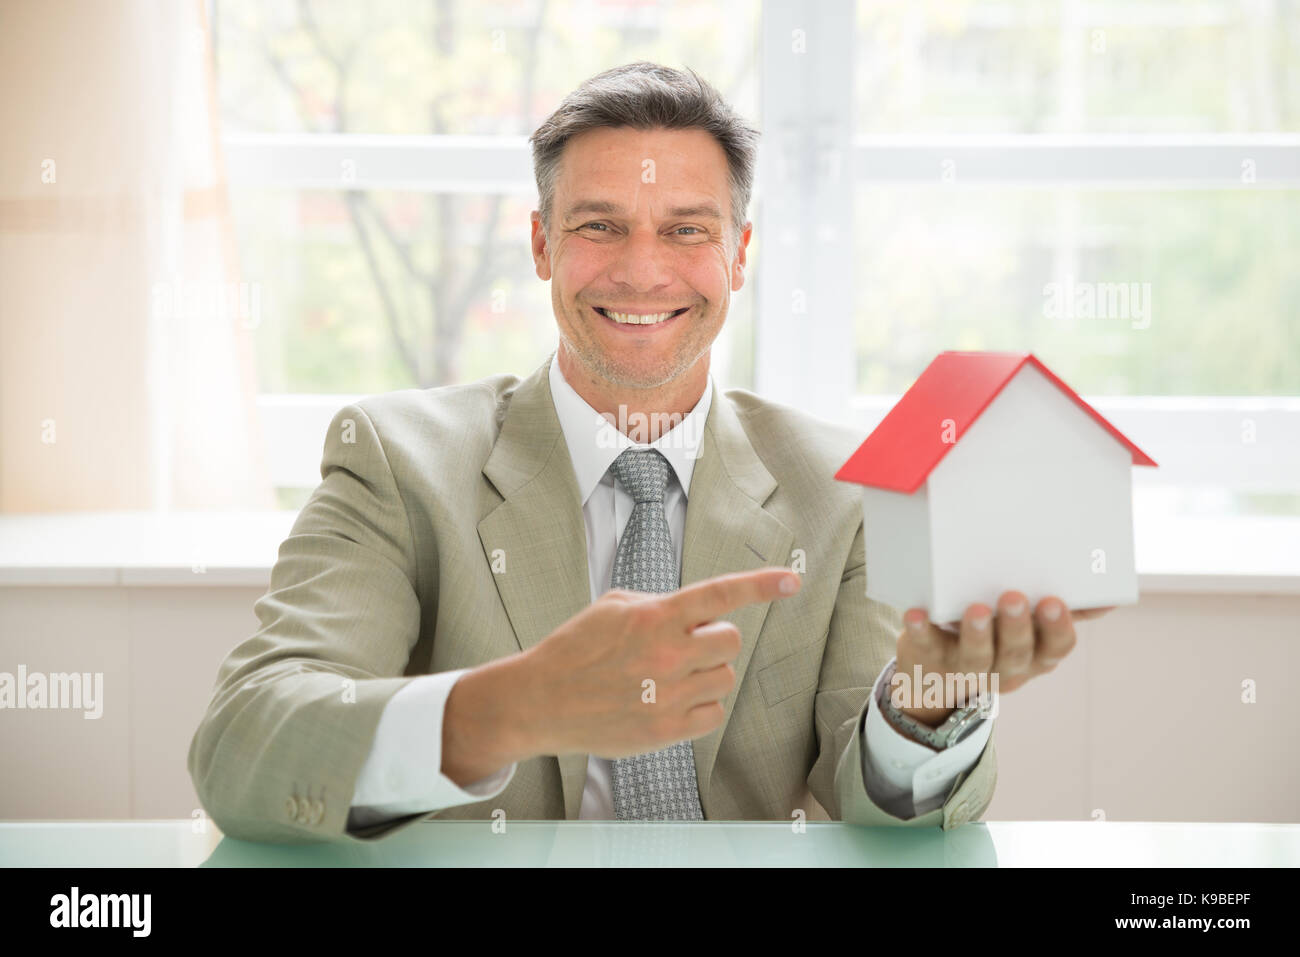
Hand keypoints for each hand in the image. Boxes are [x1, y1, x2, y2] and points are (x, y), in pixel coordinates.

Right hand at [517, 566, 801, 758]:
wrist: (541, 701)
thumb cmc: (575, 650)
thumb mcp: (613, 607)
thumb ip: (659, 605)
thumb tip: (694, 613)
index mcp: (655, 617)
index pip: (721, 594)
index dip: (761, 585)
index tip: (790, 582)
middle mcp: (667, 654)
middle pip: (730, 641)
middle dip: (714, 639)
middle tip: (685, 645)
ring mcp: (669, 695)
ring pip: (725, 678)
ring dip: (706, 673)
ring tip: (669, 675)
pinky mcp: (666, 731)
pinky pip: (713, 714)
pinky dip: (700, 707)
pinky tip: (671, 700)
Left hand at [891, 591, 1113, 728]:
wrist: (936, 674)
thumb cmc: (994, 635)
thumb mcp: (1030, 628)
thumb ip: (1063, 610)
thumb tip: (1107, 594)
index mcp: (1036, 656)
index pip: (1056, 648)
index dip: (1057, 628)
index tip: (1054, 601)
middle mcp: (1006, 669)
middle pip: (1017, 654)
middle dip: (1017, 627)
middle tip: (1015, 597)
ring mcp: (968, 669)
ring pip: (976, 658)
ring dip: (977, 634)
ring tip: (975, 608)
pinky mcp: (932, 662)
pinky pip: (927, 649)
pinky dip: (920, 632)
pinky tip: (915, 614)